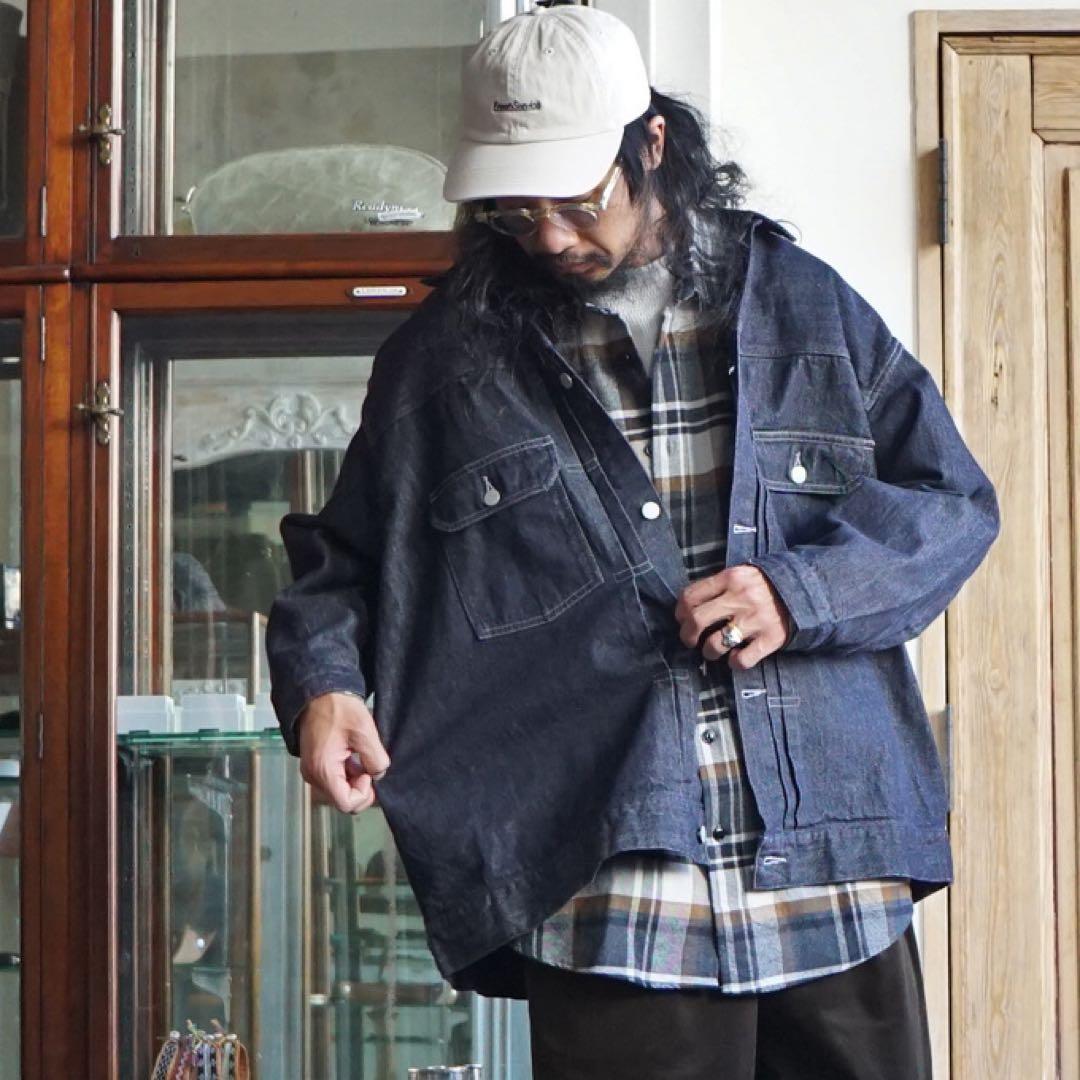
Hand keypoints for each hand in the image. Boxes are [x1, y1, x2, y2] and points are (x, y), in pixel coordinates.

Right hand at [297, 691, 389, 813]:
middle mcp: (313, 775)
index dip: (364, 793)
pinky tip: (355, 756)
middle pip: (342, 799)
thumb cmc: (338, 708)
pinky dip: (348, 773)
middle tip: (371, 767)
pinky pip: (334, 779)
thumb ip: (375, 759)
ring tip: (363, 758)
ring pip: (339, 790)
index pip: (346, 804)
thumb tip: (378, 775)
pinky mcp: (316, 763)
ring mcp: (313, 770)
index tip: (370, 772)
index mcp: (322, 770)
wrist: (320, 691)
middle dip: (361, 788)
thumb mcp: (364, 732)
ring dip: (355, 780)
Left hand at [674, 564, 792, 670]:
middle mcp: (741, 598)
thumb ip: (717, 585)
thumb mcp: (740, 574)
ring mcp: (756, 620)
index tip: (681, 619)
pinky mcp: (771, 638)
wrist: (804, 590)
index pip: (691, 596)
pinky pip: (742, 660)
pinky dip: (734, 663)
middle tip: (689, 640)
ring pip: (716, 644)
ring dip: (708, 652)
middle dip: (687, 635)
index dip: (680, 612)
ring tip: (711, 651)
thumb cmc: (764, 585)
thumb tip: (687, 605)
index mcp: (731, 578)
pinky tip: (735, 658)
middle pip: (697, 620)